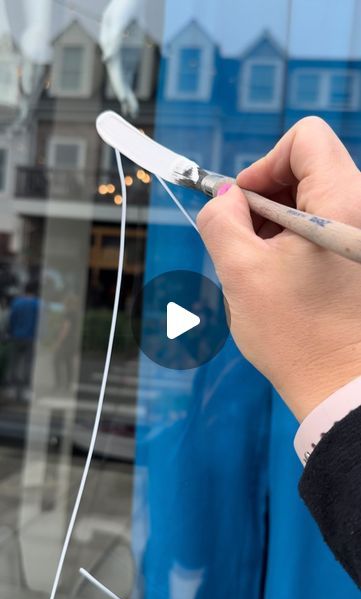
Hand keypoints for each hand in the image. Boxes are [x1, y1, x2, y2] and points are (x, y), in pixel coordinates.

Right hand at [197, 117, 360, 420]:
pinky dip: (298, 239)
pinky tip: (284, 274)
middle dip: (268, 197)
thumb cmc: (295, 337)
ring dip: (280, 222)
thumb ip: (221, 218)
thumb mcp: (240, 273)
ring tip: (265, 264)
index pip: (305, 139)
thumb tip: (225, 195)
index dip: (265, 164)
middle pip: (310, 168)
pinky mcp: (360, 256)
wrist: (339, 388)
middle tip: (247, 239)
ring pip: (316, 199)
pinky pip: (326, 226)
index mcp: (342, 204)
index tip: (244, 203)